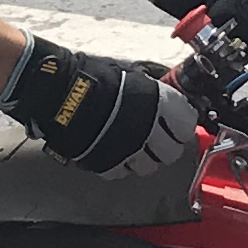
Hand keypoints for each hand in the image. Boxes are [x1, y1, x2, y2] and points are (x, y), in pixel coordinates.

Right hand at [0, 35, 201, 175]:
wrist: (60, 92)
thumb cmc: (93, 78)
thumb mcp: (130, 75)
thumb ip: (152, 92)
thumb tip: (165, 100)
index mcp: (159, 104)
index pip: (187, 124)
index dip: (181, 125)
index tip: (177, 125)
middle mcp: (149, 131)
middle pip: (172, 153)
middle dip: (166, 147)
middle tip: (158, 140)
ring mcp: (129, 150)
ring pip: (149, 168)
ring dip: (144, 159)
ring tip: (133, 147)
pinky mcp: (107, 164)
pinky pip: (121, 173)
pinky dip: (119, 165)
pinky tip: (113, 152)